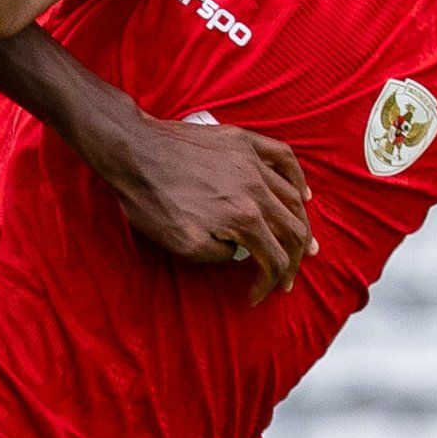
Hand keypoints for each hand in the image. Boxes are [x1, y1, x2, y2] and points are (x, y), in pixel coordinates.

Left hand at [101, 113, 309, 304]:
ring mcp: (252, 162)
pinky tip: (302, 194)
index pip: (273, 258)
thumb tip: (236, 251)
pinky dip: (298, 178)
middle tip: (286, 278)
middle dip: (292, 261)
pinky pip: (284, 157)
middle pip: (292, 230)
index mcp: (243, 218)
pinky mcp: (243, 141)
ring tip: (302, 244)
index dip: (269, 283)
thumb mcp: (180, 245)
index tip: (257, 295)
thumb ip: (217, 255)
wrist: (134, 152)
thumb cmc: (151, 200)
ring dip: (301, 225)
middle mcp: (256, 189)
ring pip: (292, 197)